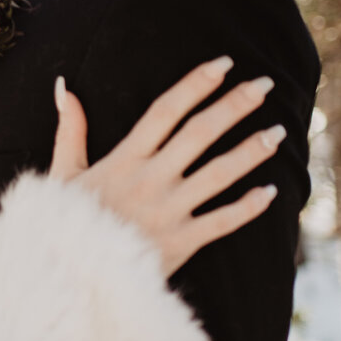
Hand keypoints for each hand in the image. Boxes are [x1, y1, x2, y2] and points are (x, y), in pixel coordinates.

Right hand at [49, 57, 281, 276]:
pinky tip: (270, 192)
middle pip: (199, 134)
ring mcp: (167, 212)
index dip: (196, 84)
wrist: (68, 277)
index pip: (165, 112)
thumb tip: (64, 88)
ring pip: (219, 174)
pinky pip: (222, 222)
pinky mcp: (180, 244)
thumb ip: (70, 131)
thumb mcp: (62, 174)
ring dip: (250, 151)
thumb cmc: (65, 224)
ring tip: (278, 133)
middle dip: (234, 105)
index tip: (224, 64)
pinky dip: (248, 208)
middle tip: (264, 84)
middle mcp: (149, 181)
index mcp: (123, 160)